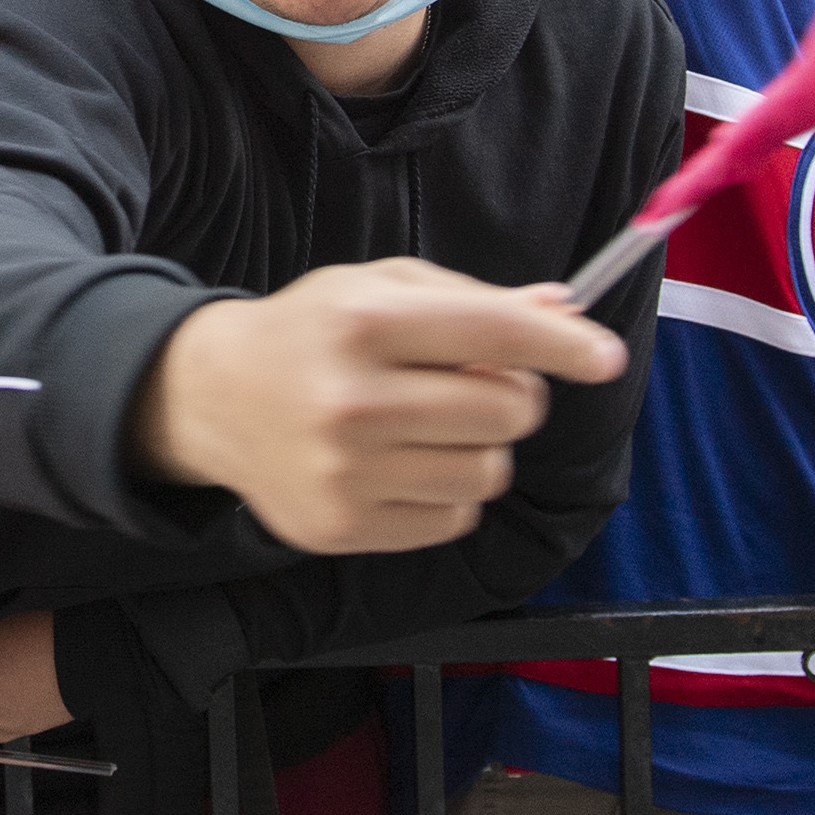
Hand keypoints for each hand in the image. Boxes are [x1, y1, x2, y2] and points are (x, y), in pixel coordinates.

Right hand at [138, 258, 628, 552]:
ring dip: (479, 448)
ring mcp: (345, 472)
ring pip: (488, 472)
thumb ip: (470, 299)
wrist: (212, 396)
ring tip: (431, 427)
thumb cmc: (311, 332)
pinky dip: (448, 491)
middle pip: (505, 411)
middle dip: (510, 396)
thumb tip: (562, 310)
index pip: (494, 332)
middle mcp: (353, 398)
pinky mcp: (342, 526)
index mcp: (362, 321)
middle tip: (473, 385)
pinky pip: (454, 518)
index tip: (602, 355)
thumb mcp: (376, 288)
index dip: (562, 344)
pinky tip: (403, 465)